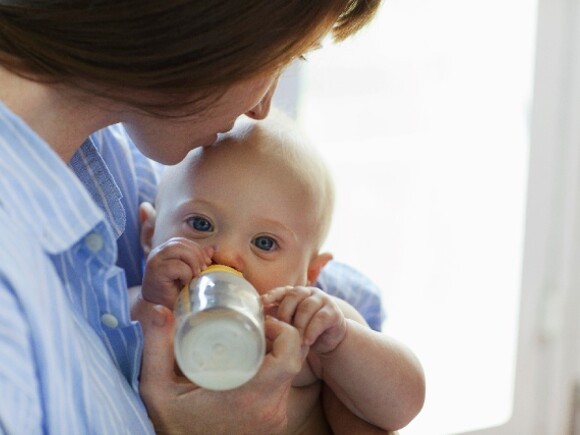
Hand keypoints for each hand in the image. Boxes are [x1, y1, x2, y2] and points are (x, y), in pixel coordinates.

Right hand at [137, 301, 302, 434]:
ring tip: (251, 342)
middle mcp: (270, 408)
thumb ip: (155, 348)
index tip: (260, 321)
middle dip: (278, 338)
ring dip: (276, 356)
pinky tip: (252, 366)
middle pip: (292, 360)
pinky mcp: (275, 426)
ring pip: (289, 376)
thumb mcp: (157, 390)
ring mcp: (275, 419)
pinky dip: (273, 375)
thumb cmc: (173, 429)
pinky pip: (283, 392)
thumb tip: (157, 310)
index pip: (291, 352)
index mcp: (250, 395)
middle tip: (255, 326)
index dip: (283, 330)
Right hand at [142, 237, 211, 307]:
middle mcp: (157, 254)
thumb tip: (210, 249)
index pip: (182, 242)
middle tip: (204, 270)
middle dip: (197, 255)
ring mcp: (155, 262)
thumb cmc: (174, 291)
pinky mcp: (156, 272)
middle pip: (180, 243)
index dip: (197, 249)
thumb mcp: (189, 273)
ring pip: (178, 249)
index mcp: (164, 251)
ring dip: (193, 262)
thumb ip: (197, 260)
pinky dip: (186, 274)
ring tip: (196, 275)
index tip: (207, 263)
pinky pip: (176, 266)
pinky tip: (185, 283)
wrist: (160, 310)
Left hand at [261, 286, 346, 354]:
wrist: (328, 339)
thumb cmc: (303, 330)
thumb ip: (276, 318)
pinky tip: (306, 341)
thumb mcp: (288, 324)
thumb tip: (257, 321)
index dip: (272, 295)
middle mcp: (309, 293)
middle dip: (285, 311)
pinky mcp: (333, 312)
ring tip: (293, 339)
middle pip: (294, 295)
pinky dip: (312, 330)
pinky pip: (321, 318)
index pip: (282, 290)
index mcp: (295, 293)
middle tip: (280, 327)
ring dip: (299, 324)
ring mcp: (322, 301)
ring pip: (307, 307)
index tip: (262, 302)